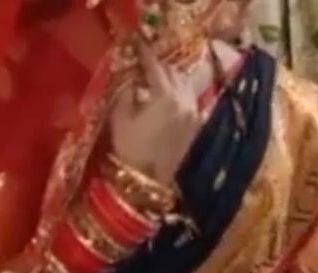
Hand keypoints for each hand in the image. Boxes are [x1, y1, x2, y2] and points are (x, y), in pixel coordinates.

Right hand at [109, 42, 204, 184]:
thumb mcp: (121, 120)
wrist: (151, 184)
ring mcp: (194, 113)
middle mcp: (185, 100)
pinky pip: (189, 99)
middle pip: (173, 72)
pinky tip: (167, 96)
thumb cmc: (132, 152)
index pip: (155, 66)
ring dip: (170, 77)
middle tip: (144, 61)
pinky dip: (178, 92)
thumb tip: (129, 77)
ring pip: (184, 84)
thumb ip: (126, 93)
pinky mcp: (196, 126)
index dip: (144, 53)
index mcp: (165, 96)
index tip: (136, 43)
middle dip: (158, 65)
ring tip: (155, 77)